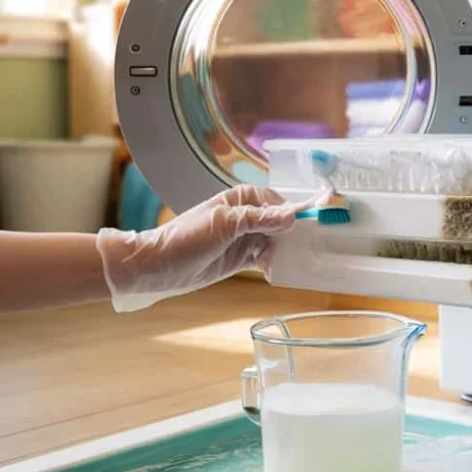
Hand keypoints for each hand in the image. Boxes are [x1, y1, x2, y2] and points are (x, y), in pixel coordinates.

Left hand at [96, 185, 298, 311]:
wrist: (157, 268)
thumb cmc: (184, 239)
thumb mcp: (223, 225)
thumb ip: (258, 219)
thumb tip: (291, 217)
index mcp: (243, 199)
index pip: (279, 202)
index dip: (296, 212)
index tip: (314, 224)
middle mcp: (247, 216)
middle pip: (282, 224)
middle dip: (292, 236)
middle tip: (304, 250)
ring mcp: (245, 238)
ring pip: (276, 243)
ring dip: (282, 253)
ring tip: (280, 263)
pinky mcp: (242, 259)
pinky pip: (266, 260)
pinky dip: (273, 266)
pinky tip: (273, 272)